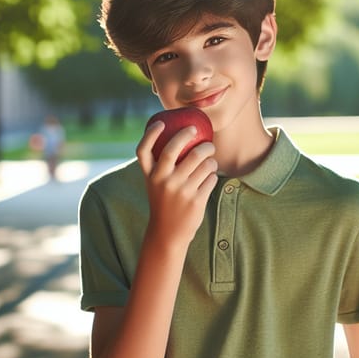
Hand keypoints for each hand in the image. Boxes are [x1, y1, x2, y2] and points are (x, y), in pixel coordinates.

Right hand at [136, 120, 217, 249]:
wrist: (168, 234)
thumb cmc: (163, 203)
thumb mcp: (155, 184)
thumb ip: (161, 165)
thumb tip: (180, 136)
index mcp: (151, 176)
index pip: (144, 150)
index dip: (151, 134)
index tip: (161, 123)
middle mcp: (163, 181)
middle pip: (178, 148)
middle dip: (193, 138)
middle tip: (205, 142)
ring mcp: (180, 191)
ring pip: (203, 162)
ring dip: (211, 159)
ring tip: (210, 162)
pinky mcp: (196, 201)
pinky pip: (212, 178)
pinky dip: (213, 176)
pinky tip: (209, 179)